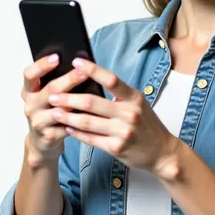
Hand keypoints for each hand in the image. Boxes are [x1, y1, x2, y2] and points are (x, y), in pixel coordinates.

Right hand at [21, 54, 89, 166]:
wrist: (42, 141)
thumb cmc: (49, 111)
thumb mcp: (46, 96)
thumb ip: (55, 83)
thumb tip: (78, 65)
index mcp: (28, 91)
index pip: (30, 75)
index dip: (42, 65)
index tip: (57, 57)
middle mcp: (31, 105)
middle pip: (50, 90)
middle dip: (69, 79)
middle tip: (84, 71)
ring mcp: (38, 121)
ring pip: (60, 109)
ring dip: (76, 101)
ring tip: (92, 94)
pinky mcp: (49, 135)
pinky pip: (68, 126)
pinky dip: (80, 120)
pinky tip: (92, 115)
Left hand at [47, 57, 180, 177]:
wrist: (162, 153)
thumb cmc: (147, 125)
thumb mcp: (138, 104)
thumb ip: (118, 95)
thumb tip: (90, 81)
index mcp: (134, 98)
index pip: (111, 80)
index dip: (92, 70)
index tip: (75, 62)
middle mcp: (129, 113)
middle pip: (92, 102)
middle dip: (68, 98)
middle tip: (52, 94)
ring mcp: (122, 132)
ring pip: (87, 122)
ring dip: (67, 117)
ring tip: (54, 111)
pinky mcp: (116, 148)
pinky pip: (90, 139)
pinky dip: (76, 133)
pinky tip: (67, 128)